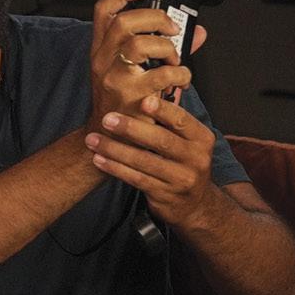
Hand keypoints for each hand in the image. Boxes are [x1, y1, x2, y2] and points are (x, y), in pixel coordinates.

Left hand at [84, 93, 217, 227]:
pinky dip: (115, 168)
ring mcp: (181, 179)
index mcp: (201, 138)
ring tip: (92, 139)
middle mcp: (196, 158)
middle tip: (106, 119)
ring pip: (144, 161)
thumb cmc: (181, 162)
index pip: (181, 120)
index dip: (162, 110)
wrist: (193, 204)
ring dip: (115, 149)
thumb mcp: (187, 142)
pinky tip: (99, 159)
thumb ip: (170, 122)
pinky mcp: (165, 195)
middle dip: (131, 128)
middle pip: (161, 140)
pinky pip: (136, 179)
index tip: (141, 100)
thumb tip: (144, 91)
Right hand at [88, 0, 203, 129]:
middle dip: (156, 20)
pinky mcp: (129, 95)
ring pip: (140, 44)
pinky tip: (180, 80)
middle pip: (124, 22)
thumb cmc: (123, 103)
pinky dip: (180, 74)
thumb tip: (197, 34)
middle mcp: (102, 60)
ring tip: (174, 61)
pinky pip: (162, 74)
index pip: (104, 11)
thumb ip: (165, 49)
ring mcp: (113, 77)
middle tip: (171, 31)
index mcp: (101, 49)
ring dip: (167, 49)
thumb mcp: (134, 71)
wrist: (110, 138)